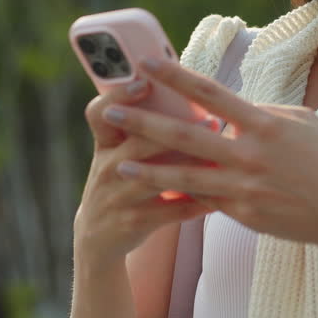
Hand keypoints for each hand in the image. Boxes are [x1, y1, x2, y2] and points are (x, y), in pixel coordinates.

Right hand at [74, 77, 214, 268]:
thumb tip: (182, 93)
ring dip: (190, 167)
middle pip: (137, 144)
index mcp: (105, 145)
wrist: (97, 235)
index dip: (118, 96)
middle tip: (211, 120)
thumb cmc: (119, 183)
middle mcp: (107, 168)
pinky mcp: (133, 222)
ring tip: (219, 159)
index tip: (145, 82)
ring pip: (154, 179)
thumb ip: (141, 129)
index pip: (100, 113)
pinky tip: (219, 199)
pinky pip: (169, 213)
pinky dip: (195, 205)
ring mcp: (118, 197)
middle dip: (174, 132)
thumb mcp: (117, 155)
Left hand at [101, 57, 317, 247]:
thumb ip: (260, 112)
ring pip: (185, 176)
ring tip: (118, 164)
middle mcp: (248, 154)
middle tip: (111, 113)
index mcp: (262, 123)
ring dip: (149, 170)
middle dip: (144, 123)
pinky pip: (203, 201)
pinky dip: (179, 196)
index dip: (174, 76)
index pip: (208, 92)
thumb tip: (230, 106)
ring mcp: (243, 187)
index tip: (145, 62)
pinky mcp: (241, 213)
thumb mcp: (299, 121)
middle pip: (185, 134)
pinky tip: (152, 194)